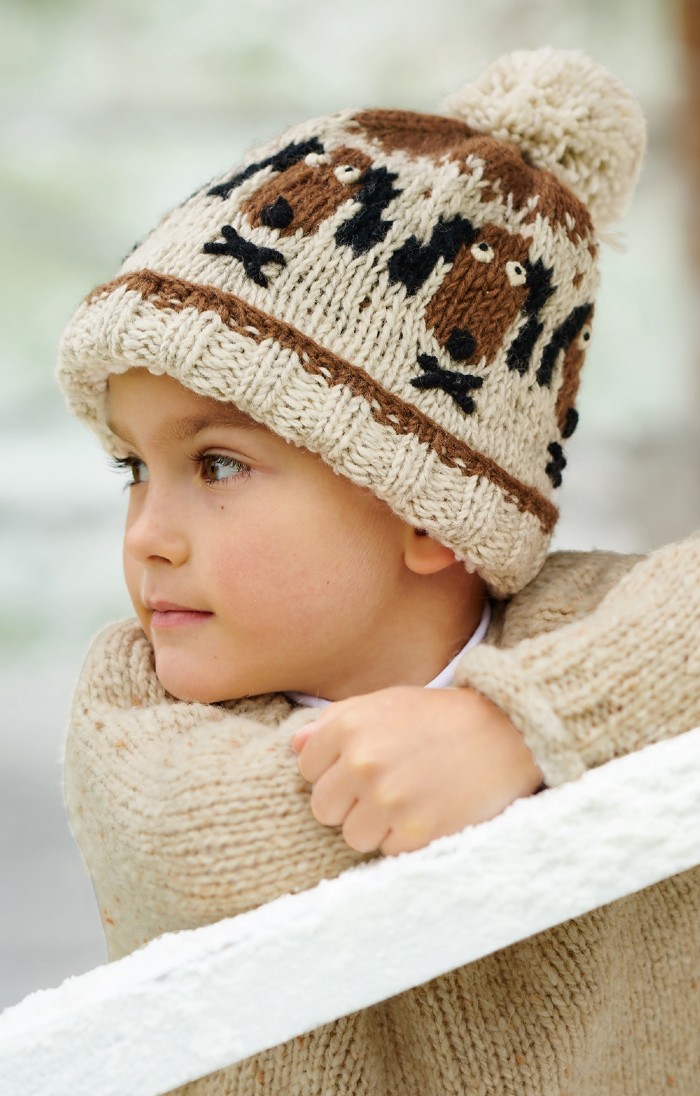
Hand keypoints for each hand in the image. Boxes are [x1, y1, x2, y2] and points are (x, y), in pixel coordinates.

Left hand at [290, 686, 544, 856]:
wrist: (506, 732)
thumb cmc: (440, 717)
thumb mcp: (385, 703)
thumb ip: (336, 721)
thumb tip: (294, 747)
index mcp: (348, 726)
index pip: (307, 769)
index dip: (334, 770)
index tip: (364, 764)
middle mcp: (362, 763)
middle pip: (323, 809)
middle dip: (349, 802)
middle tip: (386, 786)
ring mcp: (388, 800)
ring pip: (352, 836)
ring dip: (376, 825)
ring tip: (408, 799)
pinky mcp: (416, 832)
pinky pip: (387, 851)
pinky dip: (404, 839)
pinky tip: (427, 811)